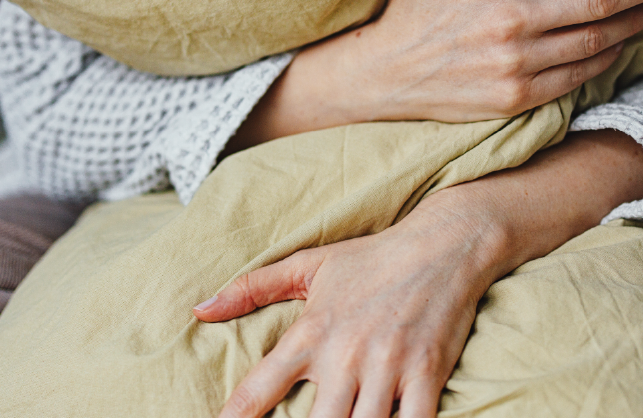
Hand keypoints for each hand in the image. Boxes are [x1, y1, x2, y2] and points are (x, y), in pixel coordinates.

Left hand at [193, 190, 507, 417]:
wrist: (443, 243)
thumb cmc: (372, 258)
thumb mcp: (308, 265)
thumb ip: (252, 288)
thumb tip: (200, 310)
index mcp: (311, 332)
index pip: (260, 388)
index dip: (236, 417)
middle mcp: (345, 354)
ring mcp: (387, 367)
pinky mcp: (427, 374)